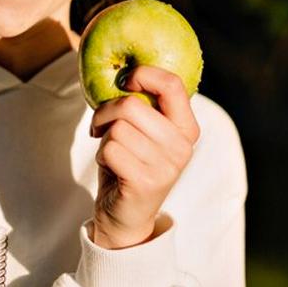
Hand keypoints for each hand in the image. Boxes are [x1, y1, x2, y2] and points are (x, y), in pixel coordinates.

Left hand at [89, 65, 199, 248]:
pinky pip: (109, 149)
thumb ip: (142, 105)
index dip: (143, 74)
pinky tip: (112, 168)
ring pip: (117, 128)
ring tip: (112, 153)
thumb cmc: (130, 164)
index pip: (172, 84)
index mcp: (186, 129)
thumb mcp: (143, 132)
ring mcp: (166, 166)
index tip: (125, 80)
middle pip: (132, 105)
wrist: (126, 217)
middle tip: (100, 126)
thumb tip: (122, 70)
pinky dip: (101, 156)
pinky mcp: (146, 182)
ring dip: (103, 138)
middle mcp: (182, 147)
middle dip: (106, 112)